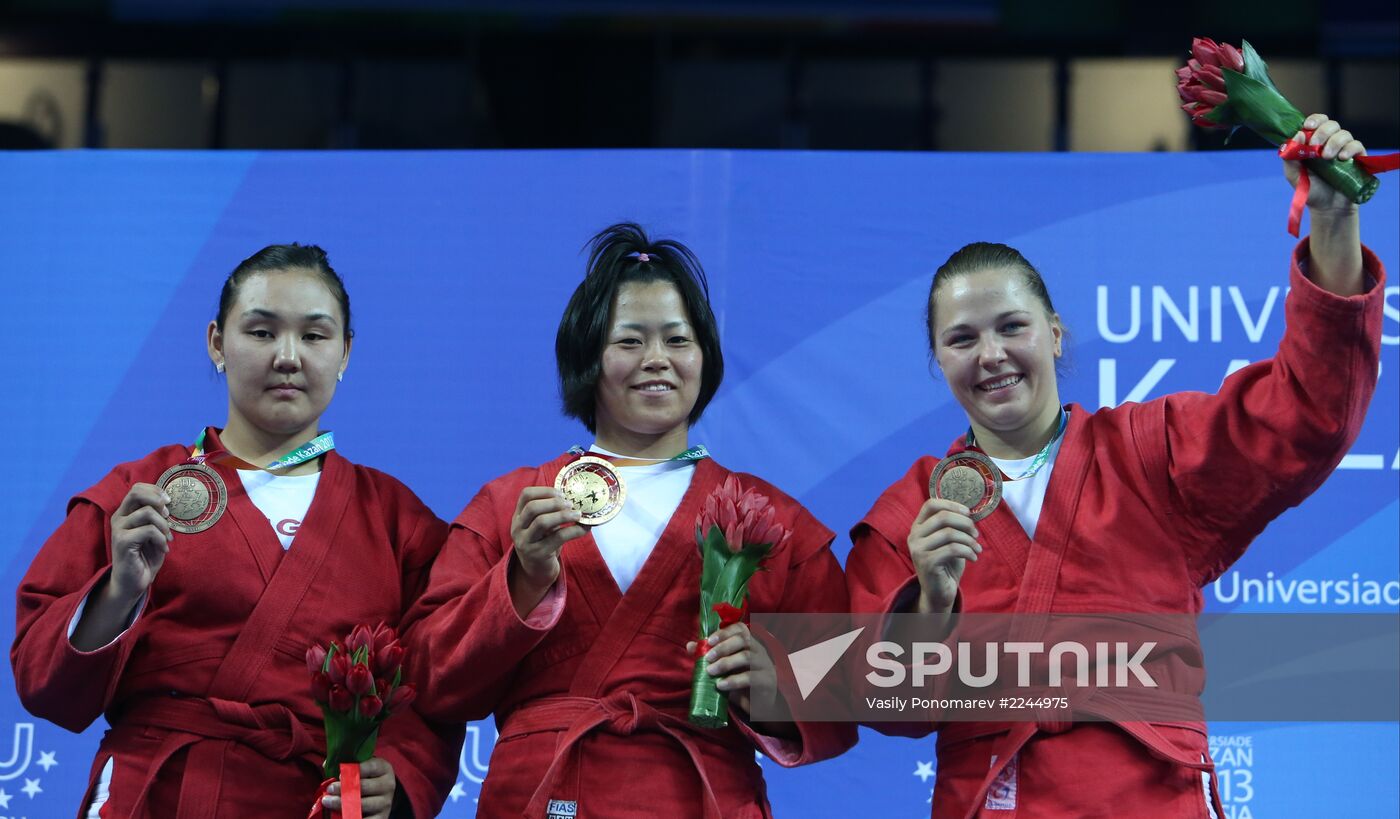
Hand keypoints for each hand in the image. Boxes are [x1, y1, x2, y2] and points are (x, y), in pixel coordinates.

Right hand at [108, 483, 172, 602]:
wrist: (134, 582)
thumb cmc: (145, 556)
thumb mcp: (154, 532)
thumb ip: (157, 516)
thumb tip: (167, 501)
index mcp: (126, 513)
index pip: (137, 488)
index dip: (155, 490)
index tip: (169, 502)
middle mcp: (119, 518)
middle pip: (136, 493)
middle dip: (158, 500)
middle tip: (168, 514)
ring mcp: (119, 529)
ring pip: (148, 513)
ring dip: (164, 525)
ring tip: (167, 538)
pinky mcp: (122, 541)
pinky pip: (149, 531)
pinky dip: (161, 539)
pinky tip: (163, 549)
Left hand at [322, 757, 395, 818]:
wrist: (380, 796)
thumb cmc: (366, 778)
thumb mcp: (362, 767)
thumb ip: (348, 763)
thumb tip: (326, 764)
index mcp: (384, 769)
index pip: (371, 767)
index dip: (354, 770)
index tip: (340, 774)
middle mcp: (388, 785)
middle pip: (364, 787)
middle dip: (344, 788)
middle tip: (329, 789)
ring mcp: (385, 802)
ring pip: (362, 804)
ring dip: (342, 803)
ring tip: (327, 801)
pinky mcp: (382, 817)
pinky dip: (351, 817)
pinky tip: (340, 815)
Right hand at [509, 486, 585, 598]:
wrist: (537, 571)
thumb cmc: (542, 542)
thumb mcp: (541, 525)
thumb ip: (550, 512)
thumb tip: (575, 498)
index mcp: (518, 516)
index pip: (525, 495)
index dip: (545, 491)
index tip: (561, 493)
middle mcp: (518, 528)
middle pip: (532, 507)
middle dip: (554, 502)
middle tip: (570, 504)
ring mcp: (526, 542)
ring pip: (542, 522)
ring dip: (563, 515)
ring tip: (578, 514)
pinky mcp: (538, 554)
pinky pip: (558, 538)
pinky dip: (574, 531)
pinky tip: (584, 529)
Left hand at [687, 622, 778, 718]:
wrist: (759, 704)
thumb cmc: (741, 682)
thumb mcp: (725, 669)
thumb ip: (710, 656)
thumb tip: (690, 646)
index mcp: (749, 644)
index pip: (740, 629)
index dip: (725, 632)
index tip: (709, 640)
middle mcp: (759, 650)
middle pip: (744, 640)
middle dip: (723, 646)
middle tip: (708, 657)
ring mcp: (765, 665)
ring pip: (747, 656)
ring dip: (726, 662)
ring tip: (710, 671)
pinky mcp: (767, 681)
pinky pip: (751, 677)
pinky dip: (734, 680)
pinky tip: (721, 685)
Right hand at [907, 498, 980, 614]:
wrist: (939, 592)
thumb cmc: (946, 564)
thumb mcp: (948, 541)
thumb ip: (953, 526)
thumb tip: (970, 513)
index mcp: (918, 527)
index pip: (931, 504)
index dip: (952, 504)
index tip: (968, 513)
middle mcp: (914, 536)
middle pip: (943, 517)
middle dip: (965, 523)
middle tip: (976, 534)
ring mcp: (918, 549)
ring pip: (950, 533)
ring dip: (969, 540)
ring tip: (978, 548)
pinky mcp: (927, 562)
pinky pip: (953, 549)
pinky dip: (968, 552)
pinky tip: (974, 558)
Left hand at [1283, 113, 1366, 213]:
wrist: (1327, 207)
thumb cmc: (1310, 189)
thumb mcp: (1293, 175)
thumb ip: (1290, 157)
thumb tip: (1298, 135)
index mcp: (1314, 143)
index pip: (1317, 122)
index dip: (1314, 120)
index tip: (1308, 126)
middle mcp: (1330, 143)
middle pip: (1331, 124)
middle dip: (1322, 132)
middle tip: (1315, 147)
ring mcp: (1345, 149)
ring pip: (1344, 133)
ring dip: (1334, 142)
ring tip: (1327, 157)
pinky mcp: (1357, 158)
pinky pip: (1357, 145)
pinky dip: (1349, 148)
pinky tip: (1342, 158)